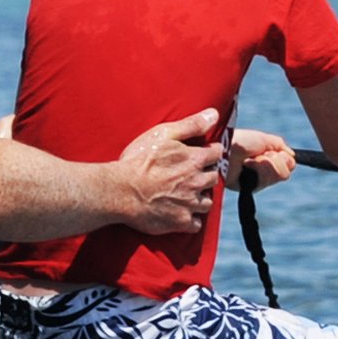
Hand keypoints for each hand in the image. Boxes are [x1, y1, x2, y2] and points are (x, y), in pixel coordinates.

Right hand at [117, 109, 222, 233]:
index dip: (210, 151)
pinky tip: (181, 213)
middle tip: (193, 174)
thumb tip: (214, 114)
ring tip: (188, 195)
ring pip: (207, 202)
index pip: (216, 153)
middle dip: (206, 174)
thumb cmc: (137, 160)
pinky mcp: (180, 222)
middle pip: (214, 178)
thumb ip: (190, 125)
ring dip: (200, 198)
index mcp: (194, 159)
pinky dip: (191, 219)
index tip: (204, 153)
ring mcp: (189, 204)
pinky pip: (196, 224)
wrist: (120, 191)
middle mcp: (196, 182)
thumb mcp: (162, 134)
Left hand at [229, 127, 296, 184]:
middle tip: (261, 155)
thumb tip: (292, 155)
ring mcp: (258, 181)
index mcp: (267, 160)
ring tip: (251, 159)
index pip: (288, 165)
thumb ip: (280, 145)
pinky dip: (261, 169)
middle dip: (276, 160)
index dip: (284, 157)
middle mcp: (264, 172)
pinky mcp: (251, 188)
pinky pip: (268, 180)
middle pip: (286, 172)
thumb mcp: (265, 139)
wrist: (226, 147)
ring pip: (281, 175)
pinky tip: (248, 165)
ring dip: (267, 163)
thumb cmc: (241, 141)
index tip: (273, 151)